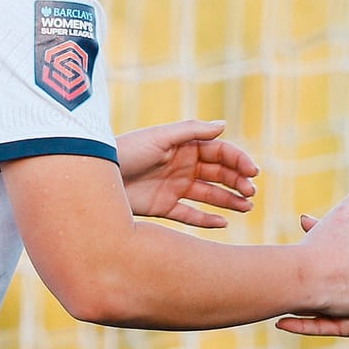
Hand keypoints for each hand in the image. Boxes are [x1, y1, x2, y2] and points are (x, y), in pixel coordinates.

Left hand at [115, 119, 257, 229]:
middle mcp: (183, 166)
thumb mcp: (160, 137)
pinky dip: (207, 220)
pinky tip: (224, 223)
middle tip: (251, 193)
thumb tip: (224, 126)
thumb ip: (192, 131)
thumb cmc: (126, 150)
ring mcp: (174, 187)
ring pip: (210, 195)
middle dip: (238, 182)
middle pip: (219, 174)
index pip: (220, 153)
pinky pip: (190, 215)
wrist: (95, 175)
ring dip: (230, 200)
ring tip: (246, 208)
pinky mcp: (164, 207)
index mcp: (185, 147)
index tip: (252, 172)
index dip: (238, 161)